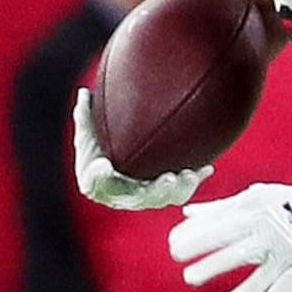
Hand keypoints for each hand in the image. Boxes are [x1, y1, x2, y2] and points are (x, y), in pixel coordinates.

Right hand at [73, 89, 211, 210]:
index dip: (101, 177)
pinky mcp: (169, 192)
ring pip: (167, 198)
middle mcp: (127, 196)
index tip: (104, 164)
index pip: (98, 184)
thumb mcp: (87, 133)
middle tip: (167, 179)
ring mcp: (149, 197)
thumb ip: (85, 117)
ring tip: (189, 175)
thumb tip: (84, 92)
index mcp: (100, 184)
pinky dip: (196, 178)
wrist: (114, 164)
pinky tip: (207, 169)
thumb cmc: (98, 149)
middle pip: (142, 198)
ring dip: (180, 188)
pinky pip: (184, 189)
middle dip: (156, 191)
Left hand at [167, 180, 291, 291]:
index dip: (193, 229)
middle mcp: (261, 219)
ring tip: (190, 277)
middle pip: (223, 232)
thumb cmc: (289, 202)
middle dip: (197, 242)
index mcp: (250, 202)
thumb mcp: (254, 197)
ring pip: (239, 254)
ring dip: (213, 265)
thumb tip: (187, 213)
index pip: (216, 215)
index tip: (172, 240)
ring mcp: (274, 239)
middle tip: (175, 254)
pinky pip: (262, 278)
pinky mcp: (287, 258)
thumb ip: (220, 207)